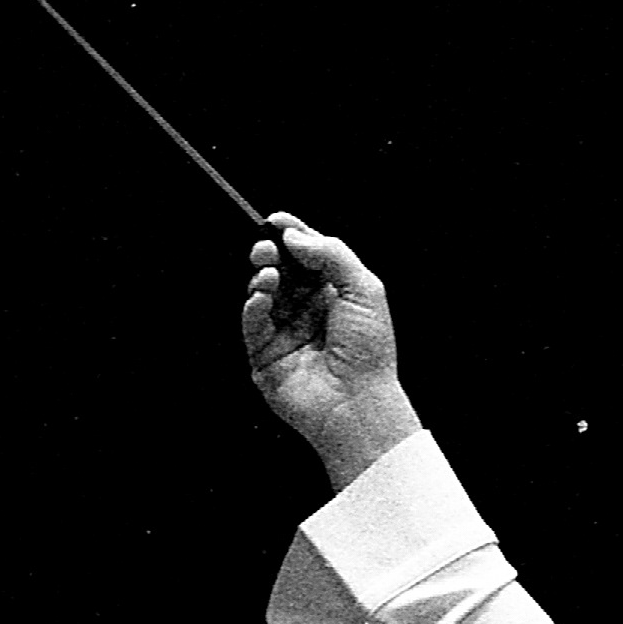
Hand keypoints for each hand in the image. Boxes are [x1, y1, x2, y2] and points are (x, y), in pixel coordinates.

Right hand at [243, 213, 417, 481]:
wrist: (359, 402)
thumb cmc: (370, 352)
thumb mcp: (364, 289)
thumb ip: (332, 254)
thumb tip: (295, 235)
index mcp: (333, 294)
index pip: (306, 257)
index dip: (292, 237)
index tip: (276, 221)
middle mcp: (308, 312)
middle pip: (281, 271)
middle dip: (271, 254)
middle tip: (266, 247)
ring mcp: (285, 333)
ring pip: (263, 295)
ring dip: (261, 279)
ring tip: (267, 274)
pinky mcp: (265, 356)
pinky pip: (252, 325)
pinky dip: (252, 307)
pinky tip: (260, 297)